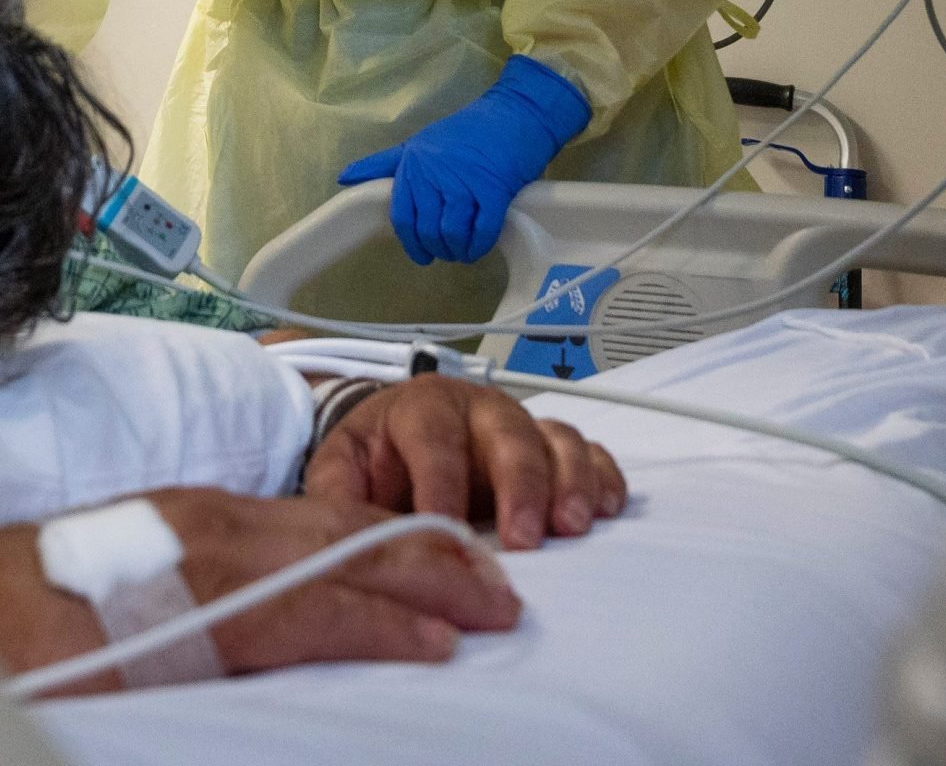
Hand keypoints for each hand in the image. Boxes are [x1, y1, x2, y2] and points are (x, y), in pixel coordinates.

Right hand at [0, 488, 518, 691]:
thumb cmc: (46, 602)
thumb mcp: (142, 573)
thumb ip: (203, 581)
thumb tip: (243, 612)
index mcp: (211, 516)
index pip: (326, 520)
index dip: (396, 537)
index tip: (449, 557)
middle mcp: (228, 523)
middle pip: (357, 532)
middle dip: (437, 555)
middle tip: (501, 586)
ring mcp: (226, 564)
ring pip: (356, 565)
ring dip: (434, 587)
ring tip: (492, 609)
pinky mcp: (218, 612)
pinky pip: (320, 617)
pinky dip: (384, 626)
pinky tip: (429, 642)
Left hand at [303, 376, 625, 549]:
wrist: (398, 439)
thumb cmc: (375, 457)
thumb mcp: (341, 465)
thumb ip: (336, 490)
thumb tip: (343, 529)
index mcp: (422, 406)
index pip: (435, 440)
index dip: (442, 484)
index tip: (446, 529)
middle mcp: (478, 408)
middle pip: (509, 433)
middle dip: (520, 486)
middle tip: (525, 539)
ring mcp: (521, 426)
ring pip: (558, 439)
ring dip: (571, 482)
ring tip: (573, 527)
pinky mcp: (552, 448)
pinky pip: (590, 452)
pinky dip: (604, 477)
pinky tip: (609, 509)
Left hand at [337, 55, 589, 263]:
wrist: (516, 113)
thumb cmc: (469, 130)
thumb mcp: (420, 142)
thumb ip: (384, 163)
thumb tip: (344, 178)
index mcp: (414, 165)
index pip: (402, 216)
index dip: (411, 242)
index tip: (422, 254)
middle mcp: (434, 176)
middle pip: (427, 229)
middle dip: (437, 248)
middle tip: (448, 252)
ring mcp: (464, 184)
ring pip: (452, 233)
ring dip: (457, 251)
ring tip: (463, 252)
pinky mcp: (494, 191)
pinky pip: (482, 232)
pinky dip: (479, 246)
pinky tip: (479, 248)